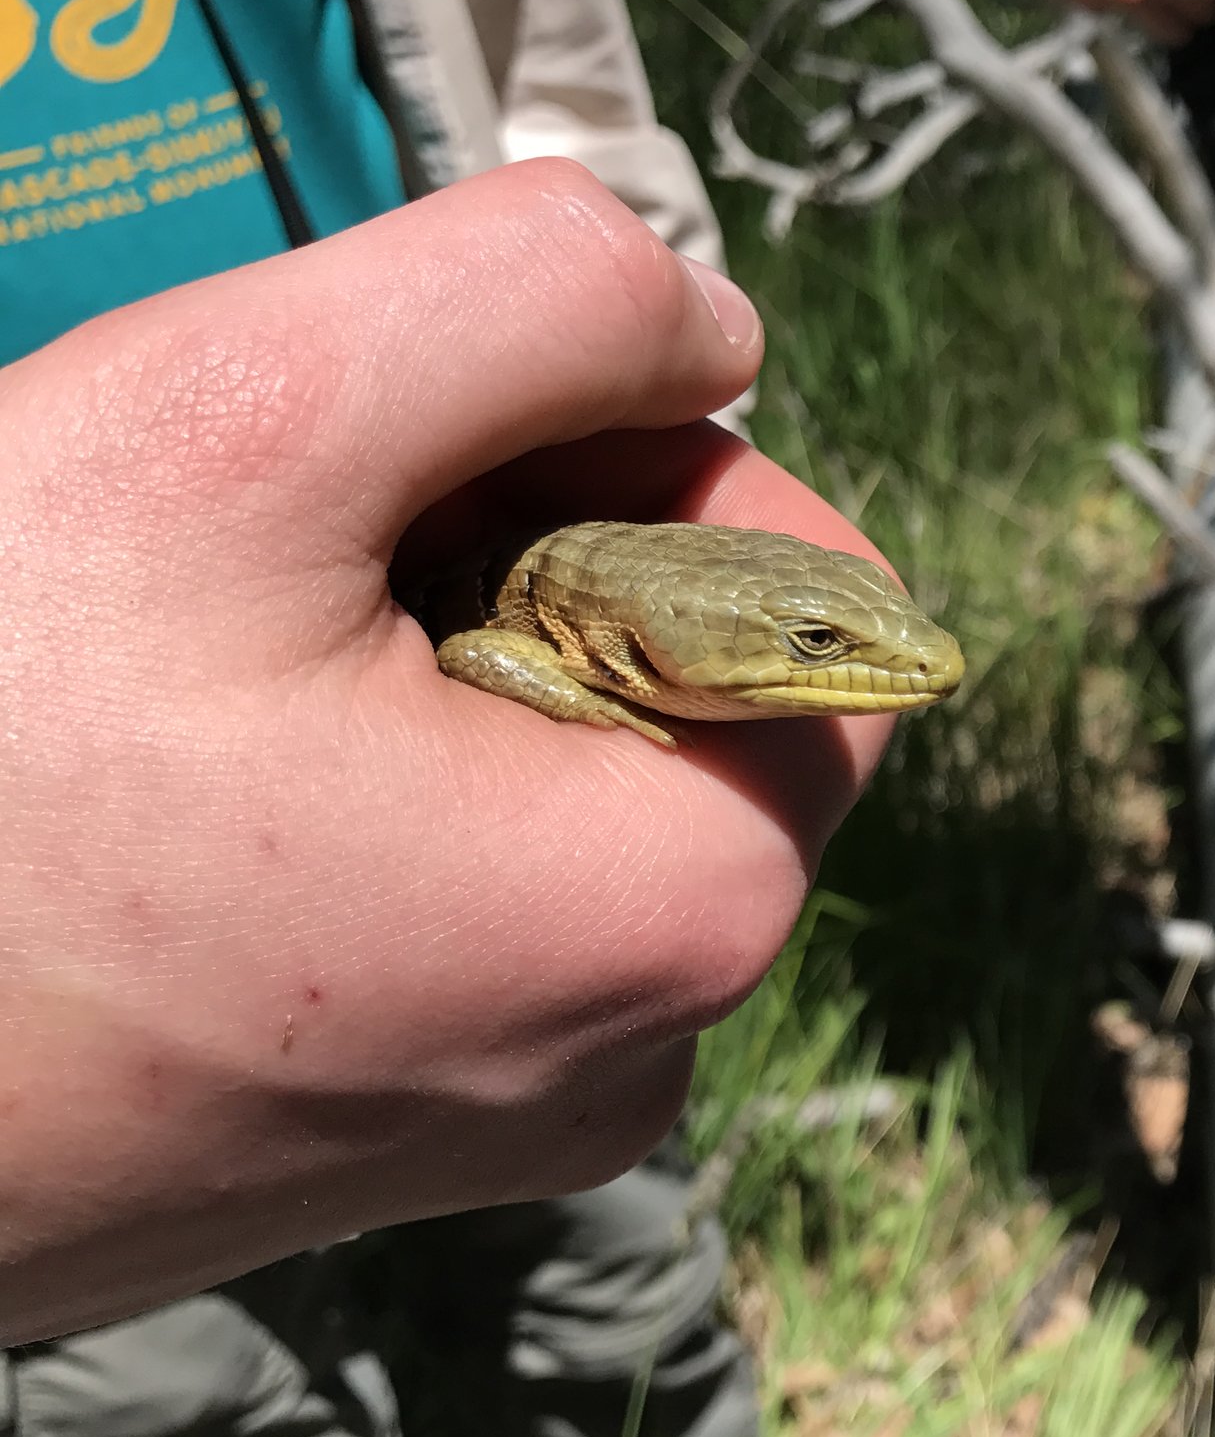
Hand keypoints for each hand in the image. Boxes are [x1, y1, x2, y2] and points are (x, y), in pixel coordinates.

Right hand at [0, 161, 894, 1340]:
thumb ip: (534, 305)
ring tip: (206, 676)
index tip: (424, 463)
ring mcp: (507, 1107)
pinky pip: (444, 885)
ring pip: (552, 777)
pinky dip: (348, 785)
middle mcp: (642, 1041)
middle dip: (516, 560)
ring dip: (414, 661)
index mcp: (689, 902)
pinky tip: (179, 783)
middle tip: (282, 561)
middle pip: (683, 685)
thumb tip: (702, 323)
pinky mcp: (377, 1130)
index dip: (641, 462)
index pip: (813, 591)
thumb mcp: (247, 421)